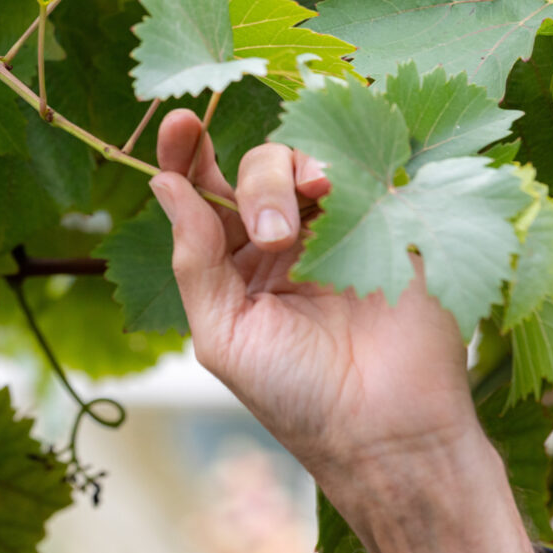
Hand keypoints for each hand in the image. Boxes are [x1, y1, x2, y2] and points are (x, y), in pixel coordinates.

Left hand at [151, 109, 552, 552]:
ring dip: (285, 177)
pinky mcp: (389, 223)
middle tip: (269, 236)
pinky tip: (333, 192)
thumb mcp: (224, 333)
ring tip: (293, 230)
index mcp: (235, 263)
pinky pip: (360, 171)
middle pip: (252, 169)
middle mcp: (283, 238)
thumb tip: (164, 185)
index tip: (182, 122)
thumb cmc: (296, 393)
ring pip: (301, 162)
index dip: (188, 153)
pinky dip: (340, 168)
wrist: (388, 430)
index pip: (203, 193)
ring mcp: (336, 229)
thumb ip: (194, 259)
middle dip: (250, 184)